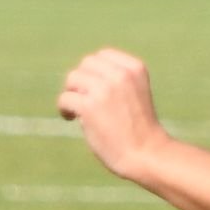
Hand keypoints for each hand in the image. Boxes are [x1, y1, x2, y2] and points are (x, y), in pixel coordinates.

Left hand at [56, 48, 168, 178]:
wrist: (146, 153)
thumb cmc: (140, 128)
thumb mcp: (135, 93)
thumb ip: (115, 80)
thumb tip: (79, 76)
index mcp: (135, 68)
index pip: (104, 55)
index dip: (94, 71)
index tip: (94, 88)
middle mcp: (120, 74)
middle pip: (86, 64)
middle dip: (82, 80)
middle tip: (83, 100)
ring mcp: (104, 89)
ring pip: (73, 78)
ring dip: (71, 93)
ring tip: (75, 110)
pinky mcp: (89, 106)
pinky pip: (65, 98)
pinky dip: (64, 108)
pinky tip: (70, 118)